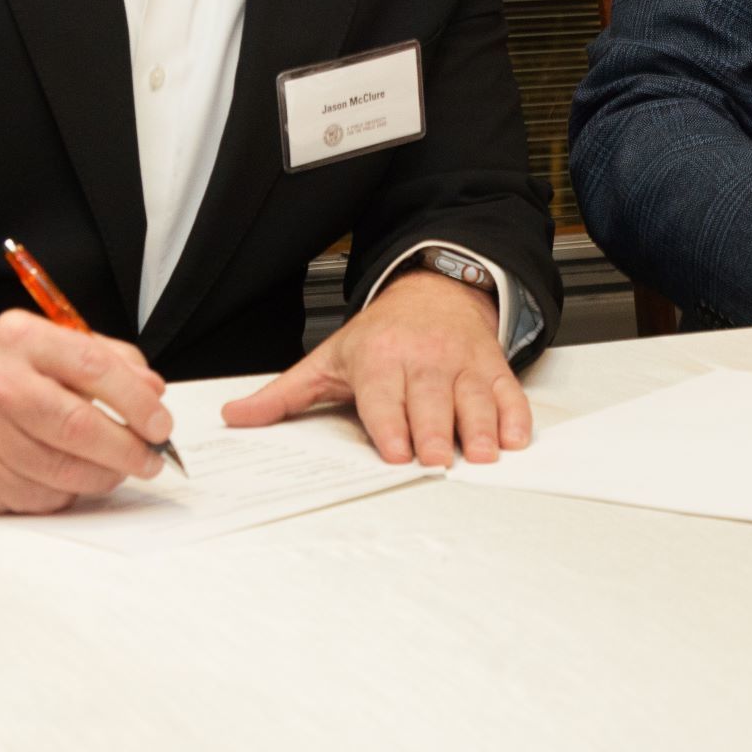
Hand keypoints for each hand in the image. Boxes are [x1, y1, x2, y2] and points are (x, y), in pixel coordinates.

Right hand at [0, 309, 169, 513]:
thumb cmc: (6, 378)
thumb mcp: (53, 348)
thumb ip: (109, 360)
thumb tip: (154, 392)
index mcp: (19, 338)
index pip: (93, 367)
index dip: (137, 402)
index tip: (161, 424)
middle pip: (78, 426)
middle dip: (128, 448)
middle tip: (151, 458)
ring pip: (64, 470)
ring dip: (104, 475)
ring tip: (118, 468)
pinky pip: (42, 496)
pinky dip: (68, 492)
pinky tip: (70, 478)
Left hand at [221, 268, 528, 465]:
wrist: (433, 291)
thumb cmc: (382, 334)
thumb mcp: (328, 358)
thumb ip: (283, 394)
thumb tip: (236, 416)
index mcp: (380, 359)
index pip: (385, 397)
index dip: (391, 426)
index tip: (396, 451)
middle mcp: (423, 359)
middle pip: (431, 401)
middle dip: (436, 431)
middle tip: (438, 460)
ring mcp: (461, 362)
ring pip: (474, 398)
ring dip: (481, 428)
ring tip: (483, 455)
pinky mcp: (491, 366)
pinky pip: (507, 391)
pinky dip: (514, 415)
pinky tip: (514, 438)